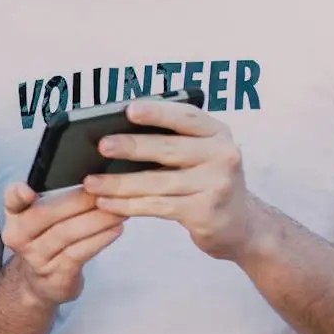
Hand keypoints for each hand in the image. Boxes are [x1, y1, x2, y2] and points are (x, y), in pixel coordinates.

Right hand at [0, 183, 123, 306]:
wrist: (39, 283)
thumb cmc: (46, 239)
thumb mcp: (39, 216)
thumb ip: (52, 195)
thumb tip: (91, 177)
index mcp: (15, 216)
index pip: (12, 200)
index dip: (17, 194)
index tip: (27, 190)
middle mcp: (20, 236)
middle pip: (46, 214)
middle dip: (78, 200)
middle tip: (106, 189)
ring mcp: (37, 258)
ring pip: (66, 233)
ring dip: (96, 219)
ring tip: (119, 209)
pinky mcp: (56, 275)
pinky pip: (79, 252)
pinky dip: (100, 239)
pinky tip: (116, 228)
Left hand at [82, 98, 257, 259]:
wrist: (241, 224)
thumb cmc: (208, 181)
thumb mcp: (201, 154)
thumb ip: (172, 141)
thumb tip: (116, 135)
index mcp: (217, 133)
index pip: (186, 116)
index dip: (157, 112)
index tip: (129, 109)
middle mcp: (222, 156)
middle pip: (169, 149)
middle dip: (131, 147)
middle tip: (102, 146)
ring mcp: (216, 185)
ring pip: (157, 182)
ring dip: (119, 184)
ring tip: (92, 183)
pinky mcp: (205, 212)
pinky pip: (157, 206)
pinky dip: (128, 205)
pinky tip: (107, 203)